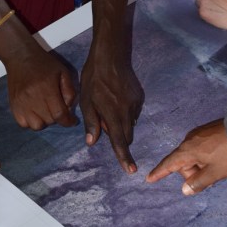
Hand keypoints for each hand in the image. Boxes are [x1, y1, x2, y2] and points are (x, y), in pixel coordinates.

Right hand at [5, 44, 77, 129]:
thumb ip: (70, 91)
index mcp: (47, 89)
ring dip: (44, 121)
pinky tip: (35, 112)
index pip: (59, 114)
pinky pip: (23, 124)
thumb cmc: (44, 64)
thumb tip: (69, 108)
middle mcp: (32, 98)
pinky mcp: (13, 106)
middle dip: (57, 117)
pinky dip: (31, 122)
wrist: (21, 57)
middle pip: (49, 121)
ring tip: (46, 110)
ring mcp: (21, 104)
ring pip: (36, 126)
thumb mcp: (63, 72)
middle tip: (57, 107)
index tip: (72, 121)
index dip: (68, 121)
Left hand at [80, 45, 143, 173]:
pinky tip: (116, 97)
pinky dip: (125, 112)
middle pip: (126, 135)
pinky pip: (133, 112)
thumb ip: (91, 122)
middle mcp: (128, 111)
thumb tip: (92, 142)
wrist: (111, 55)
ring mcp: (136, 103)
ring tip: (108, 104)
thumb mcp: (86, 100)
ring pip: (130, 123)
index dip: (124, 157)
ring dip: (121, 123)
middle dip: (118, 136)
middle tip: (102, 119)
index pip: (120, 141)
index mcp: (113, 114)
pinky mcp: (140, 97)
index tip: (131, 170)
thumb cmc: (94, 77)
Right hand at [146, 119, 226, 194]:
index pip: (169, 164)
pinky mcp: (208, 131)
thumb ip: (198, 183)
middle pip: (183, 162)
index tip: (149, 179)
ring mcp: (199, 133)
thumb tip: (185, 190)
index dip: (159, 173)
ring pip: (193, 155)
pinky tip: (219, 160)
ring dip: (201, 166)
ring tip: (219, 169)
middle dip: (192, 173)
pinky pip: (200, 148)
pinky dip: (205, 157)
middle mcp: (189, 140)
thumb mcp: (215, 173)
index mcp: (188, 151)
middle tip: (211, 179)